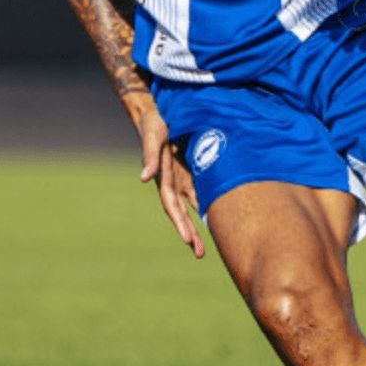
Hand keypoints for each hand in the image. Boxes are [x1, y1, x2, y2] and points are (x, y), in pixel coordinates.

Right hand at [137, 106, 204, 258]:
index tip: (187, 240)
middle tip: (199, 253)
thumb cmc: (155, 123)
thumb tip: (143, 179)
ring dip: (198, 224)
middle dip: (189, 233)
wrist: (161, 111)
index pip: (172, 207)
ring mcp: (183, 177)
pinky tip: (221, 218)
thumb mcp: (153, 137)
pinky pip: (202, 191)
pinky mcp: (193, 169)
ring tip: (204, 247)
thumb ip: (150, 157)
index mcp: (163, 178)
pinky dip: (210, 205)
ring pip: (194, 205)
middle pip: (182, 213)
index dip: (180, 223)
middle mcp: (173, 182)